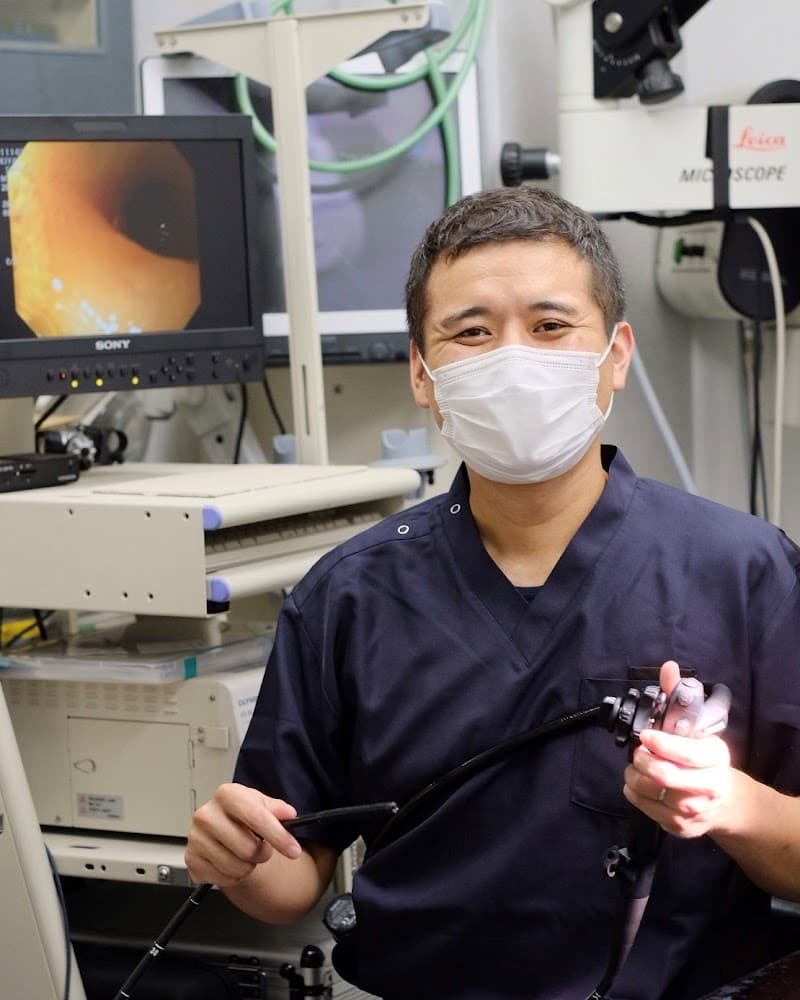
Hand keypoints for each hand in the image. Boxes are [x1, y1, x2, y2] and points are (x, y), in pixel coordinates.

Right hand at [185, 782, 302, 886]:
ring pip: (236, 867)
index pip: (255, 817)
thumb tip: (288, 813)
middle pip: (247, 848)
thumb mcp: (262, 804)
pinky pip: (223, 879)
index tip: (294, 850)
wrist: (221, 828)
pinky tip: (231, 862)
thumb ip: (278, 809)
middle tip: (262, 848)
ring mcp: (196, 838)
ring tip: (245, 854)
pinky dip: (233, 876)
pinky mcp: (191, 860)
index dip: (278, 836)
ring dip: (248, 866)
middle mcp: (206, 814)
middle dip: (262, 853)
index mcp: (226, 795)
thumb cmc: (243, 815)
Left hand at [622, 661, 733, 837]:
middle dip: (642, 761)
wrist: (726, 802)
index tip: (646, 736)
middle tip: (637, 752)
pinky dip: (634, 793)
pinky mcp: (680, 827)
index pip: (685, 753)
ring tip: (634, 766)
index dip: (660, 743)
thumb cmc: (706, 759)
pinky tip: (637, 784)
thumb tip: (668, 667)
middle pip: (664, 775)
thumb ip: (679, 696)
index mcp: (715, 758)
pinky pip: (647, 809)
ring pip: (652, 793)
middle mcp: (708, 786)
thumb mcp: (698, 727)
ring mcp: (694, 810)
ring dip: (633, 777)